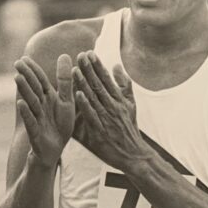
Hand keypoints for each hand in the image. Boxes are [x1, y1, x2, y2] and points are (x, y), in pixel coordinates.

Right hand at [14, 54, 75, 167]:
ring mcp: (37, 118)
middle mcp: (41, 106)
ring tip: (17, 77)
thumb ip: (65, 80)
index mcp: (49, 97)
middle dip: (26, 76)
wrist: (55, 149)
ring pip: (31, 102)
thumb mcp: (66, 101)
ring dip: (24, 90)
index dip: (33, 70)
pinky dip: (26, 112)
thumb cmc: (59, 125)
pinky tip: (21, 103)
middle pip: (34, 88)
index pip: (40, 80)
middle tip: (17, 63)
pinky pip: (31, 121)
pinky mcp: (36, 132)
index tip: (24, 58)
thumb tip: (63, 54)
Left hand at [73, 51, 153, 170]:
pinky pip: (91, 116)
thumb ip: (123, 85)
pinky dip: (85, 105)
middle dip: (89, 70)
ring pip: (94, 98)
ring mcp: (107, 118)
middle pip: (99, 85)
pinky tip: (77, 95)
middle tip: (79, 55)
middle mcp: (113, 106)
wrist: (133, 154)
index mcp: (119, 99)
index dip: (97, 65)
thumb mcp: (131, 105)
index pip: (106, 79)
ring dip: (84, 84)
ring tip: (74, 70)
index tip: (89, 53)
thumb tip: (116, 65)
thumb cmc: (129, 128)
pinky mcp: (100, 130)